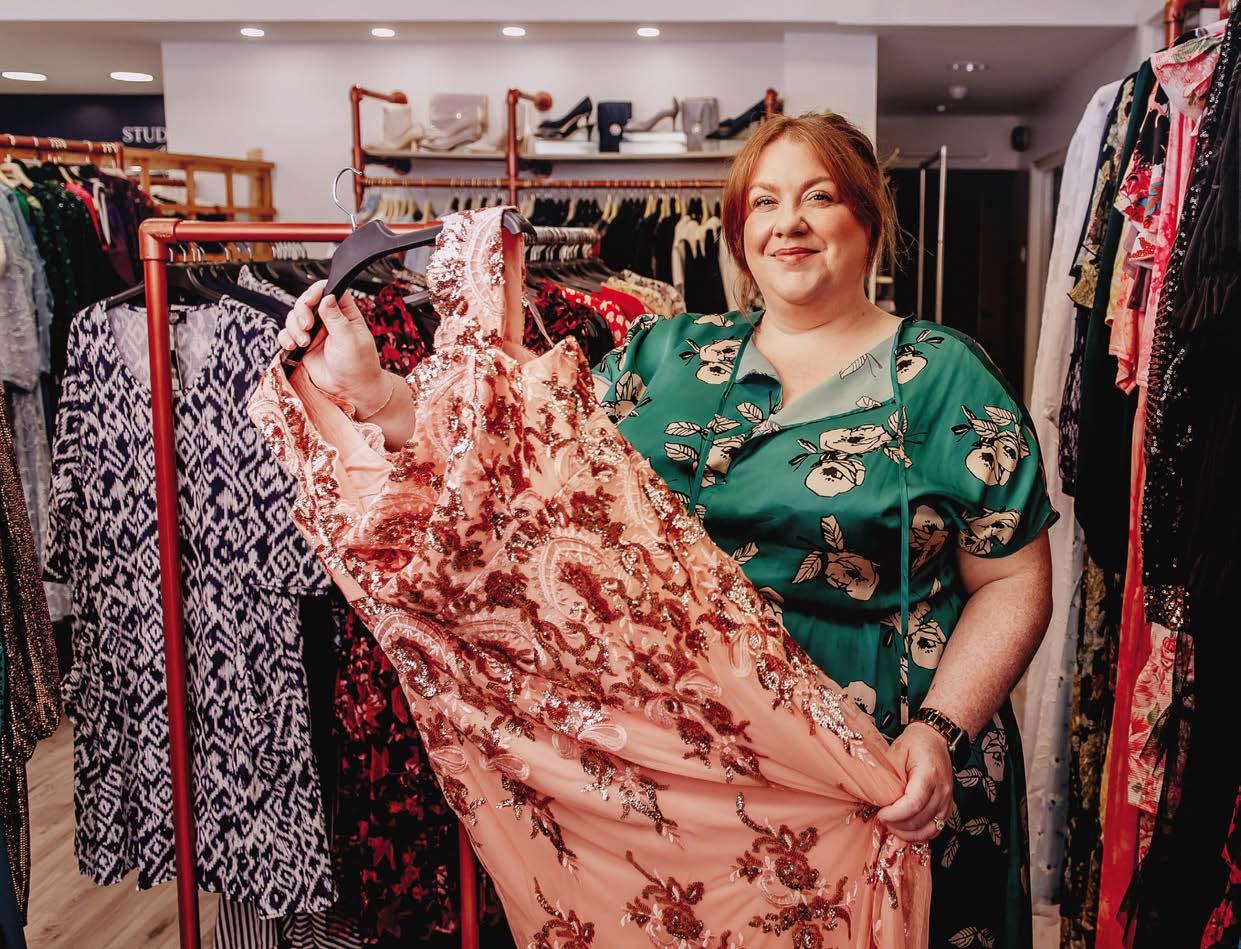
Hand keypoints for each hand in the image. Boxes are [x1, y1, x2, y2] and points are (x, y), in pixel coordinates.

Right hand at [277, 279, 386, 413]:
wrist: (351, 390)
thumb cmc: (359, 366)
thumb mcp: (350, 339)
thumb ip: (336, 318)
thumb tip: (327, 297)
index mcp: (345, 313)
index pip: (329, 290)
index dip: (317, 291)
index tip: (311, 301)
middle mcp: (328, 320)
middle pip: (306, 301)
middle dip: (301, 311)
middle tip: (307, 326)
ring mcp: (314, 332)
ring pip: (294, 317)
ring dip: (293, 327)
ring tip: (304, 342)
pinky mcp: (303, 345)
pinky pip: (287, 334)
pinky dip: (285, 338)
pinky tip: (294, 346)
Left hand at [877, 722, 954, 841]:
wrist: (935, 739)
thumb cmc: (915, 743)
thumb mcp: (895, 752)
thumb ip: (887, 776)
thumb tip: (873, 798)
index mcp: (928, 774)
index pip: (913, 803)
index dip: (895, 814)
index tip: (880, 814)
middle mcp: (942, 790)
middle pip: (920, 820)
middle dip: (897, 825)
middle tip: (881, 819)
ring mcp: (947, 800)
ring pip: (929, 829)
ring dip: (908, 834)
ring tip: (891, 827)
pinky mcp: (947, 807)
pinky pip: (935, 829)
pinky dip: (920, 835)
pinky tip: (905, 831)